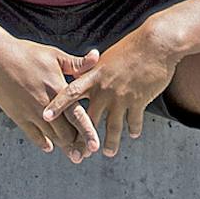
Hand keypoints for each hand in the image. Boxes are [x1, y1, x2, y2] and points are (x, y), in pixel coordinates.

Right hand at [0, 36, 100, 160]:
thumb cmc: (26, 52)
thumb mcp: (54, 55)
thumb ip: (76, 63)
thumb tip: (96, 56)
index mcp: (58, 88)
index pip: (78, 115)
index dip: (88, 132)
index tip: (95, 147)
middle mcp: (46, 104)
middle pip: (66, 132)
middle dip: (77, 144)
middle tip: (85, 153)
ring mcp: (31, 112)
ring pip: (52, 137)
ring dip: (63, 146)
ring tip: (72, 154)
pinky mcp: (18, 116)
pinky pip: (33, 136)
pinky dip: (43, 143)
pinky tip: (50, 146)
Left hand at [42, 22, 180, 160]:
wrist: (155, 44)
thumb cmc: (130, 48)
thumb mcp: (106, 58)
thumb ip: (93, 72)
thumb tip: (79, 77)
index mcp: (94, 76)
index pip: (70, 93)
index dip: (57, 105)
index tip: (45, 117)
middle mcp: (104, 89)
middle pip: (90, 118)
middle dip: (83, 138)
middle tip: (78, 154)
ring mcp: (121, 96)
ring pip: (112, 126)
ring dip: (110, 142)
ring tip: (107, 152)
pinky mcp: (138, 101)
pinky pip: (133, 121)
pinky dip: (133, 129)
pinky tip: (133, 134)